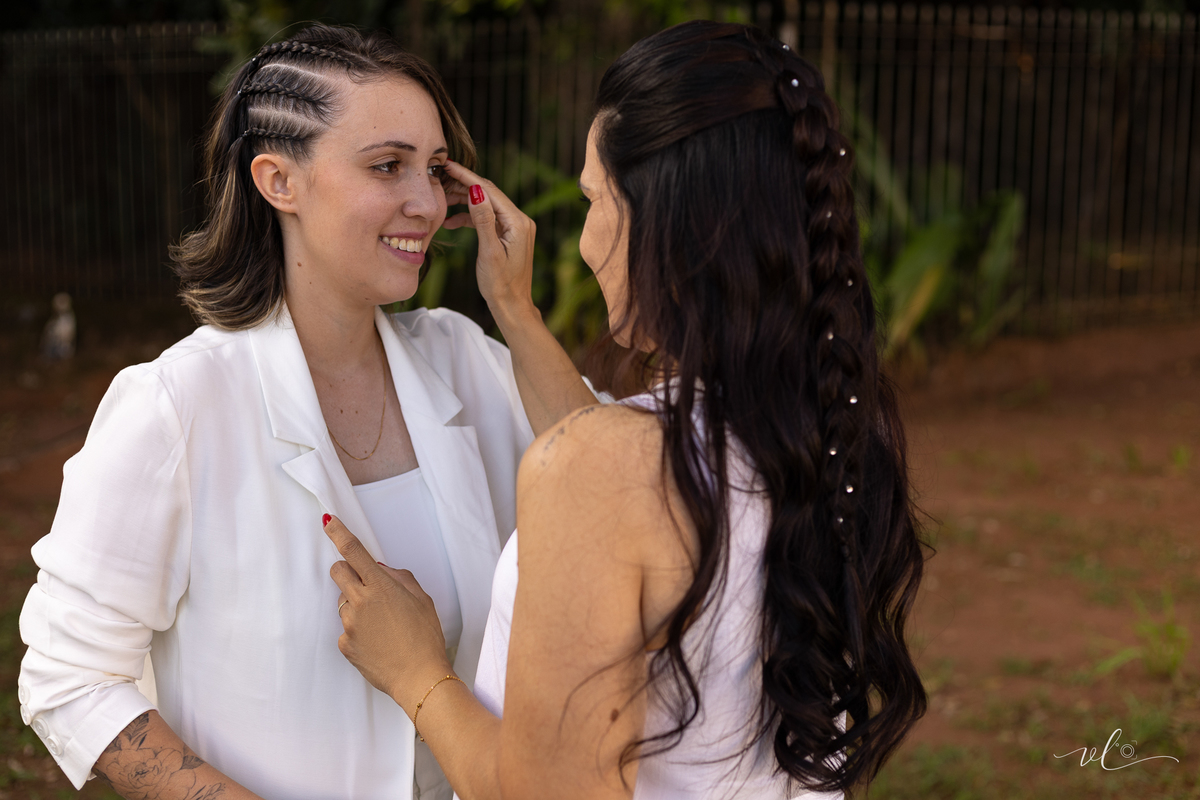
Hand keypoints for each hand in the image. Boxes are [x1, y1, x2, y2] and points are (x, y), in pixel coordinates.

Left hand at [324, 515, 453, 715]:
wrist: (419, 678)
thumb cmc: (426, 638)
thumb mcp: (422, 599)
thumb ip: (399, 579)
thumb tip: (382, 571)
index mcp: (381, 587)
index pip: (354, 551)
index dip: (338, 533)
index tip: (329, 523)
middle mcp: (360, 602)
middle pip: (338, 572)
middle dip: (347, 571)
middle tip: (365, 584)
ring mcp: (349, 624)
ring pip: (344, 602)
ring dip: (357, 605)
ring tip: (382, 625)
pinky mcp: (344, 645)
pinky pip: (346, 628)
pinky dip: (358, 630)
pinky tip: (377, 642)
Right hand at [442, 161, 536, 316]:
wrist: (511, 305)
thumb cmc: (500, 284)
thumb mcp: (489, 252)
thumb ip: (483, 221)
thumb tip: (476, 191)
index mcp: (518, 222)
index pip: (490, 190)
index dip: (467, 176)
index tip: (448, 165)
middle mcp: (519, 220)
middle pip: (488, 193)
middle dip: (464, 185)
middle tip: (440, 179)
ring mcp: (514, 227)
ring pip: (486, 204)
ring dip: (465, 201)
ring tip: (442, 200)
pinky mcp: (508, 235)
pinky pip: (487, 218)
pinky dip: (470, 217)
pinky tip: (452, 221)